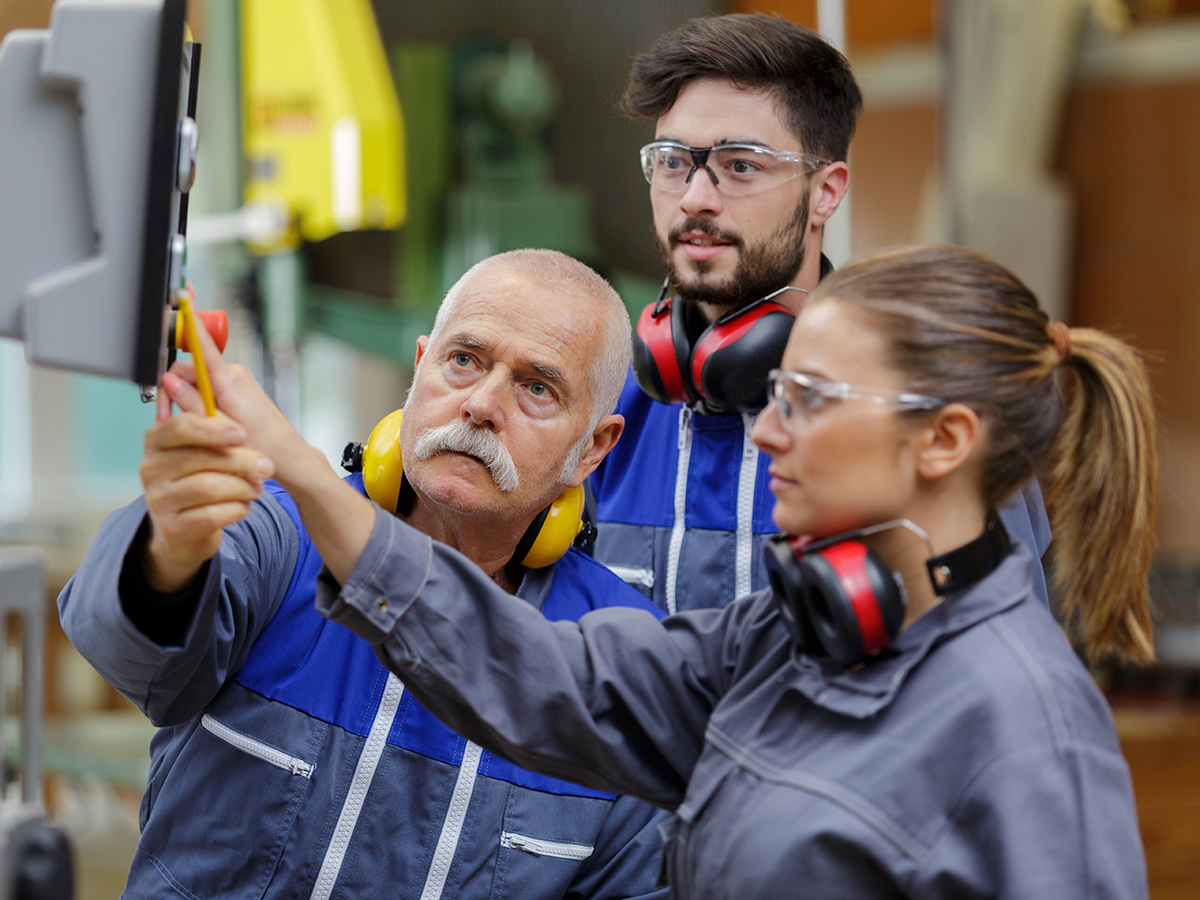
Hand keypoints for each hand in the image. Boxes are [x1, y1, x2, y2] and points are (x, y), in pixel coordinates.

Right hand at [138, 404, 272, 592]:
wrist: (185, 531)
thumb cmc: (199, 482)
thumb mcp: (202, 454)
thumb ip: (215, 438)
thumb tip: (239, 429)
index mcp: (157, 442)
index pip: (180, 427)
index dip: (213, 429)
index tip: (242, 434)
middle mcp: (151, 469)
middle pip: (201, 458)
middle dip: (241, 461)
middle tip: (266, 466)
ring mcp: (158, 500)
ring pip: (208, 487)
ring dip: (242, 487)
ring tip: (256, 488)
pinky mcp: (172, 527)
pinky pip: (212, 515)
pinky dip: (236, 508)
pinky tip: (243, 505)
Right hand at [159, 307, 321, 486]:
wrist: (288, 455)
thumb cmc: (261, 446)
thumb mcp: (220, 429)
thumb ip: (192, 404)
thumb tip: (169, 382)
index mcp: (228, 380)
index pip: (202, 343)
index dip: (189, 321)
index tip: (181, 298)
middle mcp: (233, 373)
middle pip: (188, 368)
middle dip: (172, 389)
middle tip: (165, 417)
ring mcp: (236, 379)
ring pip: (196, 379)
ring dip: (185, 398)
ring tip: (187, 425)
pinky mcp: (237, 387)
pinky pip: (209, 385)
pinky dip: (198, 399)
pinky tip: (200, 421)